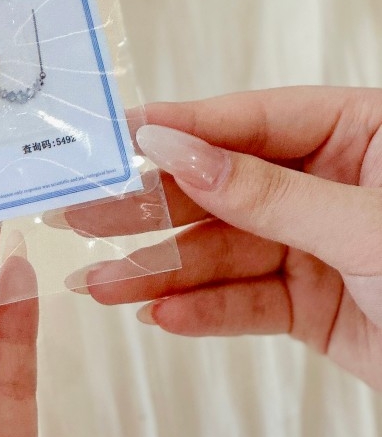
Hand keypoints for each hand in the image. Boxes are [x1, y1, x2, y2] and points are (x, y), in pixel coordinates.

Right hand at [59, 87, 381, 389]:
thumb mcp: (364, 225)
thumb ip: (266, 191)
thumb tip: (180, 150)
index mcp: (361, 134)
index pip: (254, 121)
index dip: (185, 129)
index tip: (120, 136)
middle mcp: (332, 184)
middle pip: (225, 188)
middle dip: (153, 208)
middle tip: (82, 213)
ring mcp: (319, 246)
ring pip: (226, 253)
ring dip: (163, 272)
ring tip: (104, 286)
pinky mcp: (313, 306)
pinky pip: (247, 302)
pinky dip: (205, 312)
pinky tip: (160, 316)